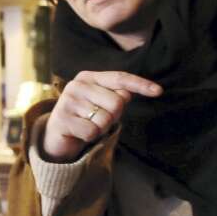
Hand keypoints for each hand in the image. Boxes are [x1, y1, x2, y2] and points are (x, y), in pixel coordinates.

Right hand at [40, 69, 161, 162]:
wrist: (57, 137)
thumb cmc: (86, 118)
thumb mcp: (103, 104)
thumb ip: (117, 95)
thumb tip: (129, 93)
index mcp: (88, 77)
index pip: (120, 78)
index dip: (140, 84)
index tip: (159, 91)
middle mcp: (77, 84)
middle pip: (117, 102)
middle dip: (113, 117)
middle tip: (98, 120)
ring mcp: (68, 101)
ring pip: (105, 119)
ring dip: (101, 128)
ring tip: (88, 126)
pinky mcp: (62, 119)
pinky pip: (92, 131)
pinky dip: (90, 137)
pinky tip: (80, 134)